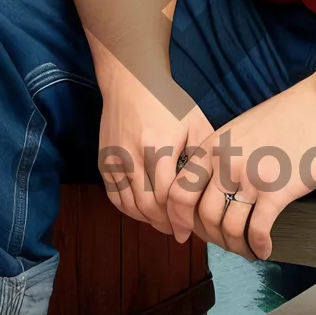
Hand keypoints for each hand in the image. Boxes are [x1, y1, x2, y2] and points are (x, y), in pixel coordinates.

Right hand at [97, 76, 214, 236]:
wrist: (131, 81)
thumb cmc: (169, 101)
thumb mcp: (196, 122)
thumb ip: (203, 155)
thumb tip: (211, 189)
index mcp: (159, 149)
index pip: (168, 198)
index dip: (179, 219)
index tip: (189, 231)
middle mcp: (133, 158)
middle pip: (148, 207)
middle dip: (165, 224)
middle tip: (179, 232)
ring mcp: (115, 161)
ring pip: (129, 205)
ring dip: (147, 220)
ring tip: (164, 224)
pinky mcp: (104, 161)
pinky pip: (114, 196)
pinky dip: (128, 209)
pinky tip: (143, 212)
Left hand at [165, 75, 315, 259]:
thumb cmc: (287, 116)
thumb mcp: (240, 128)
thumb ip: (222, 155)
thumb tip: (214, 189)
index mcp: (213, 146)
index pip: (179, 191)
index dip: (177, 218)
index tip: (183, 232)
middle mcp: (226, 163)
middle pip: (203, 215)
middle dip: (211, 237)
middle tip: (222, 243)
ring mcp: (250, 178)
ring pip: (229, 227)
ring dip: (235, 245)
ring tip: (245, 249)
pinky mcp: (276, 192)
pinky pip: (257, 230)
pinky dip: (258, 246)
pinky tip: (264, 250)